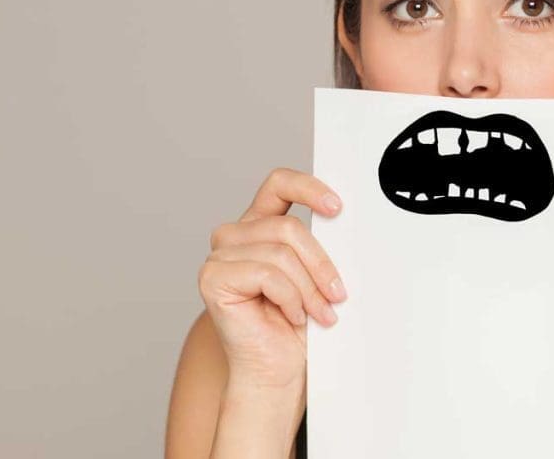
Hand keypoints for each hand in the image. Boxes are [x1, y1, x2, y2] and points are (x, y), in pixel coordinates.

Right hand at [197, 167, 347, 389]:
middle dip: (320, 265)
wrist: (276, 369)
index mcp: (260, 225)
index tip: (337, 208)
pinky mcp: (212, 277)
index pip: (279, 184)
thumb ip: (316, 244)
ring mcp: (220, 255)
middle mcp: (235, 235)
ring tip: (318, 313)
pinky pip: (268, 275)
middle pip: (289, 227)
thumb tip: (340, 218)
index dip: (309, 188)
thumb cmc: (296, 324)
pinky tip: (292, 317)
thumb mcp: (313, 275)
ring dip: (308, 289)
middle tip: (337, 295)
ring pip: (281, 253)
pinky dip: (290, 299)